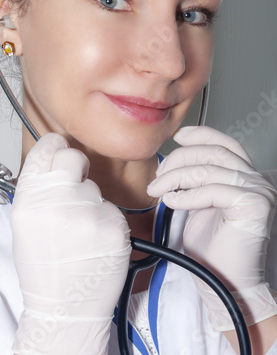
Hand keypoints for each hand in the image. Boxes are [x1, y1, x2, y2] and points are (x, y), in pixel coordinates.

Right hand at [11, 133, 130, 353]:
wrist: (66, 307)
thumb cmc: (44, 269)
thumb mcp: (25, 224)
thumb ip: (38, 189)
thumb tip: (53, 159)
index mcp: (29, 201)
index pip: (44, 149)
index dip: (53, 146)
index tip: (58, 148)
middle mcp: (57, 202)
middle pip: (73, 156)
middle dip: (76, 166)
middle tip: (75, 184)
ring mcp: (88, 213)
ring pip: (94, 187)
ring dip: (90, 202)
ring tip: (80, 231)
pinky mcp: (114, 225)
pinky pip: (111, 208)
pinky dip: (106, 220)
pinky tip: (95, 241)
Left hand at [147, 126, 276, 329]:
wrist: (225, 282)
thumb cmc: (213, 248)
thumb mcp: (198, 204)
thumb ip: (195, 181)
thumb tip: (172, 162)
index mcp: (245, 176)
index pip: (225, 144)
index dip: (201, 134)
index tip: (177, 136)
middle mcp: (256, 180)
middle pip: (213, 152)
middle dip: (179, 159)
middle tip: (158, 175)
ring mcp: (259, 191)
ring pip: (209, 170)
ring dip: (175, 177)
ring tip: (158, 190)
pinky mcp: (254, 205)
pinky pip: (213, 190)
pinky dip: (186, 195)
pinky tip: (171, 202)